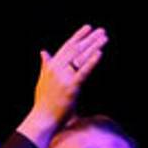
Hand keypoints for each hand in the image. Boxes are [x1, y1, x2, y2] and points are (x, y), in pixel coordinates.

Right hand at [20, 24, 108, 146]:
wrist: (42, 119)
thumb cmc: (44, 102)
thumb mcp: (43, 80)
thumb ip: (45, 65)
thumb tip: (43, 52)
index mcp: (51, 66)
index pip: (66, 47)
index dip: (78, 36)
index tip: (88, 28)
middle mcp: (56, 68)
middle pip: (76, 50)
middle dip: (89, 39)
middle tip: (101, 31)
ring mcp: (64, 77)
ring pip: (81, 57)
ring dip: (94, 46)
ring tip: (104, 38)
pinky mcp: (71, 87)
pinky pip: (83, 72)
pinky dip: (92, 61)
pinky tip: (99, 53)